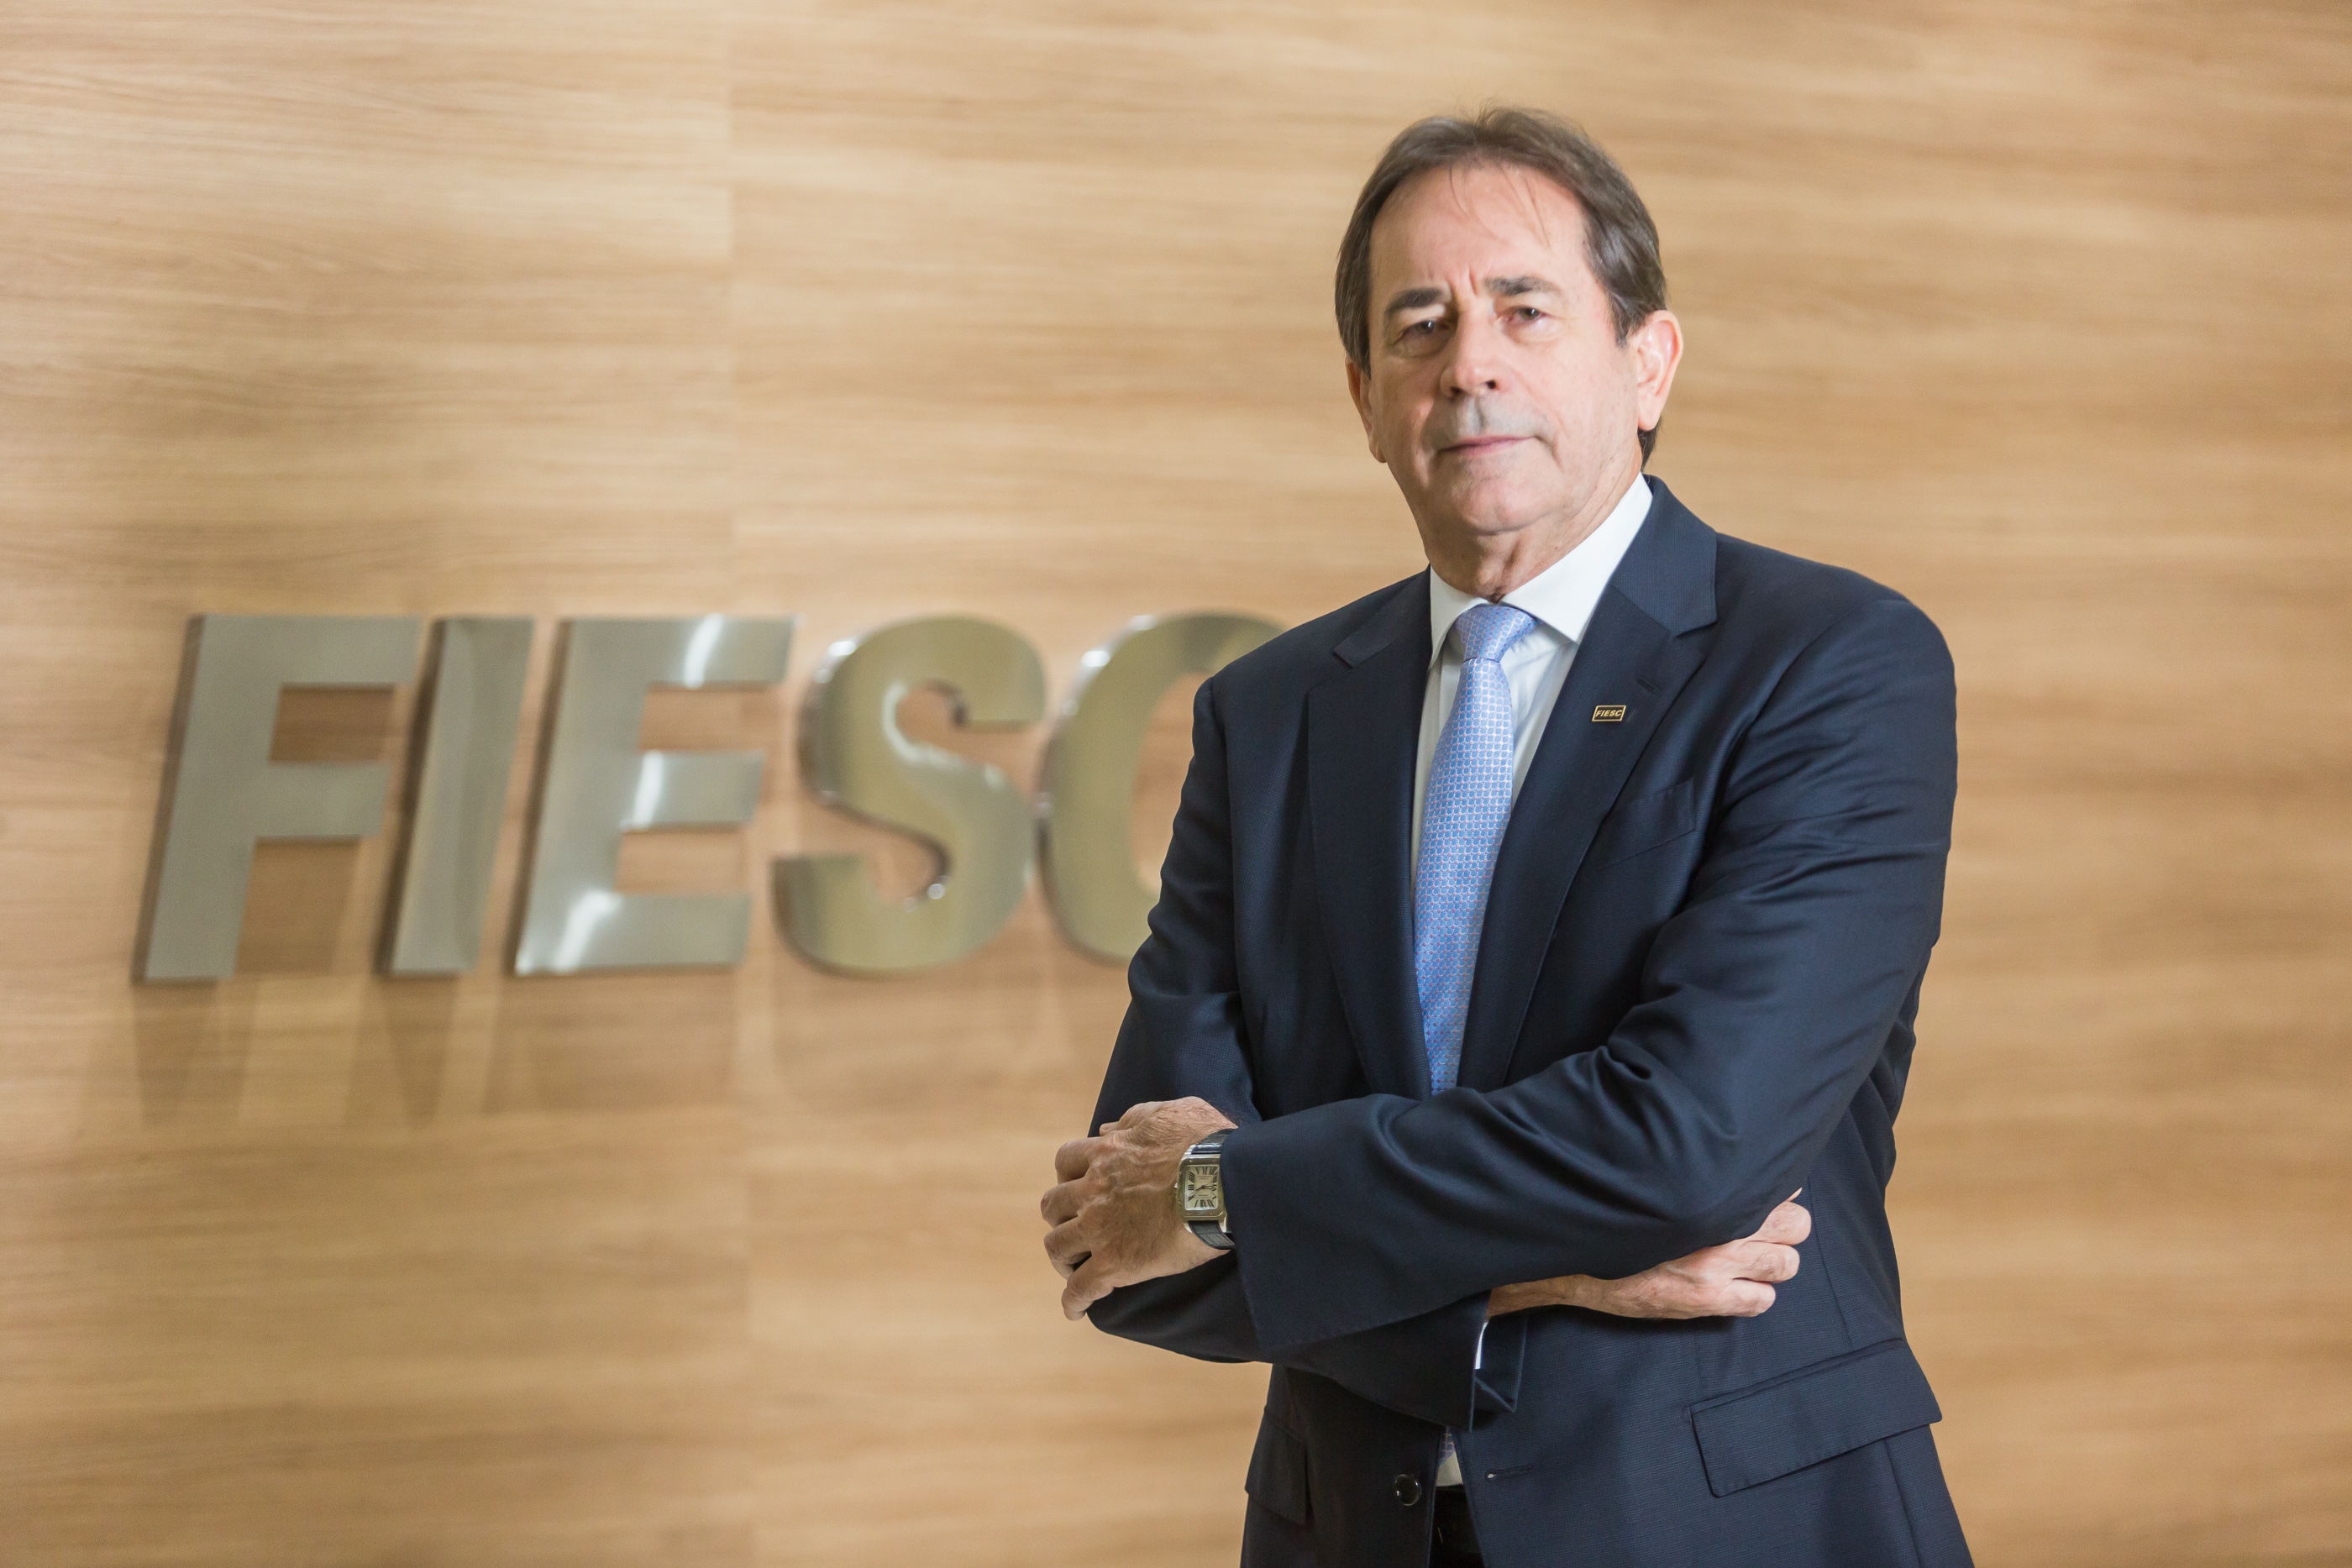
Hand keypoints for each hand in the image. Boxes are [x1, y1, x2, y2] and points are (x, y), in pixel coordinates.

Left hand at [1040, 1097, 1237, 1320]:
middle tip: (1073, 1227)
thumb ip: (1134, 1119)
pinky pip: (1081, 1288)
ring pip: (1057, 1246)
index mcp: (1106, 1154)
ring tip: (1071, 1269)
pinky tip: (1075, 1311)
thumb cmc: (1206, 1143)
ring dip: (1061, 1257)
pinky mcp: (1116, 1263)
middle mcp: (1094, 1191)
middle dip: (1058, 1216)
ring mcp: (1101, 1228)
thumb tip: (1108, 1129)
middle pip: (1052, 1205)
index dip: (1067, 1175)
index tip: (1076, 1185)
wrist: (1224, 1181)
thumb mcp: (1170, 1113)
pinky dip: (1073, 1301)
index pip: (1066, 1161)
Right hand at [1488, 1196, 1809, 1319]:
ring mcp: (1718, 1266)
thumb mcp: (1656, 1178)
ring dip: (1772, 1262)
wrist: (1577, 1260)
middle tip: (1760, 1231)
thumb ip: (1701, 1170)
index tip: (1762, 1196)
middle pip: (1797, 1226)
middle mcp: (1721, 1226)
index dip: (1775, 1192)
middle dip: (1784, 1227)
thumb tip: (1741, 1157)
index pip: (1778, 1185)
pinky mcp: (1708, 1300)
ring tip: (1747, 1260)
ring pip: (1787, 1265)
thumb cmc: (1618, 1213)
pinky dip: (1753, 1295)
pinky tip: (1732, 1287)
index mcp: (1710, 1188)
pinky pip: (1762, 1301)